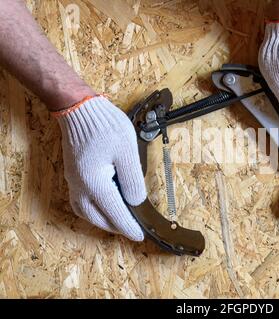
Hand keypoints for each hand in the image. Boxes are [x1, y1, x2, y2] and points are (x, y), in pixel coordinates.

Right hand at [54, 96, 146, 240]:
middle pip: (97, 218)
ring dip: (102, 220)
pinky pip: (81, 201)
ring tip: (118, 220)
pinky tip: (103, 203)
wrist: (79, 108)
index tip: (139, 236)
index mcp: (95, 184)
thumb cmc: (105, 127)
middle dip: (115, 226)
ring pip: (86, 212)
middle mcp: (80, 187)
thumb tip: (136, 201)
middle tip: (131, 229)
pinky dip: (93, 209)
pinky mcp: (73, 174)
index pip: (115, 214)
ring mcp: (73, 181)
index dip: (129, 226)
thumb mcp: (127, 153)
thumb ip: (133, 181)